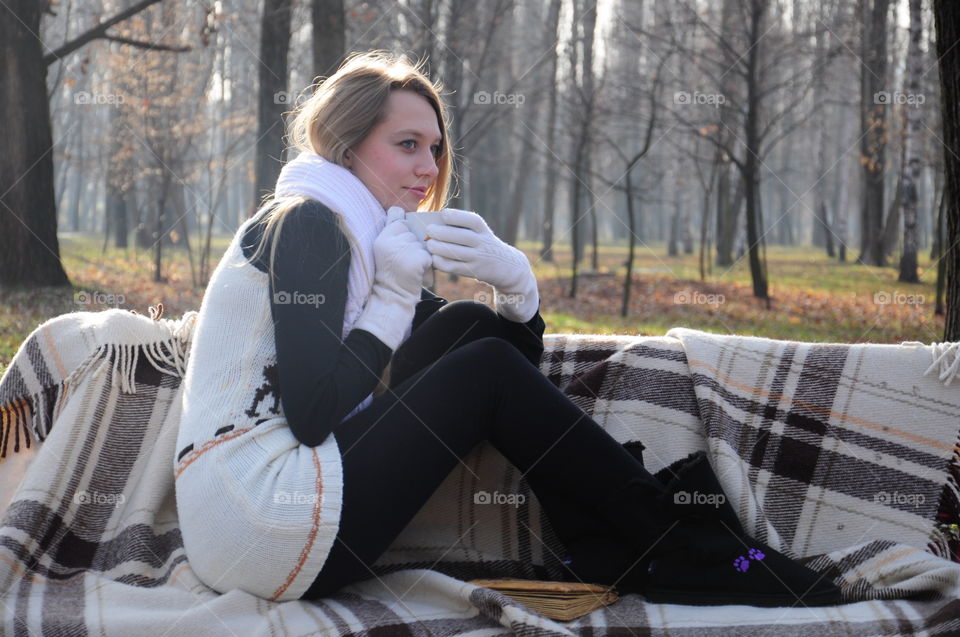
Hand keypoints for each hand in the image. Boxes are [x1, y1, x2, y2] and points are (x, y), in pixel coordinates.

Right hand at [371, 207, 431, 298]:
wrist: (392, 298)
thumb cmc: (391, 275)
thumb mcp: (385, 251)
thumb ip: (393, 233)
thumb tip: (404, 211)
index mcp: (382, 237)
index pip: (398, 216)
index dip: (404, 229)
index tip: (400, 244)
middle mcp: (391, 240)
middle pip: (413, 232)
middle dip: (414, 246)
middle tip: (404, 262)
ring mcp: (405, 248)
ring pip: (423, 244)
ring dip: (421, 256)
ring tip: (410, 269)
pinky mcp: (418, 258)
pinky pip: (429, 256)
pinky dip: (427, 266)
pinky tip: (416, 274)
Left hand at [425, 208, 539, 322]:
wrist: (508, 267)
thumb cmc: (484, 246)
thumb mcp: (481, 234)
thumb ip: (463, 229)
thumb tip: (435, 224)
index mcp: (484, 230)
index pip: (473, 220)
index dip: (458, 216)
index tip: (444, 214)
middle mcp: (483, 243)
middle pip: (463, 236)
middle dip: (443, 232)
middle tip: (429, 230)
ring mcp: (480, 258)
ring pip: (457, 253)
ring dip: (440, 248)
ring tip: (429, 244)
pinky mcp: (475, 272)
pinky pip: (455, 267)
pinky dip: (442, 263)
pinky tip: (434, 258)